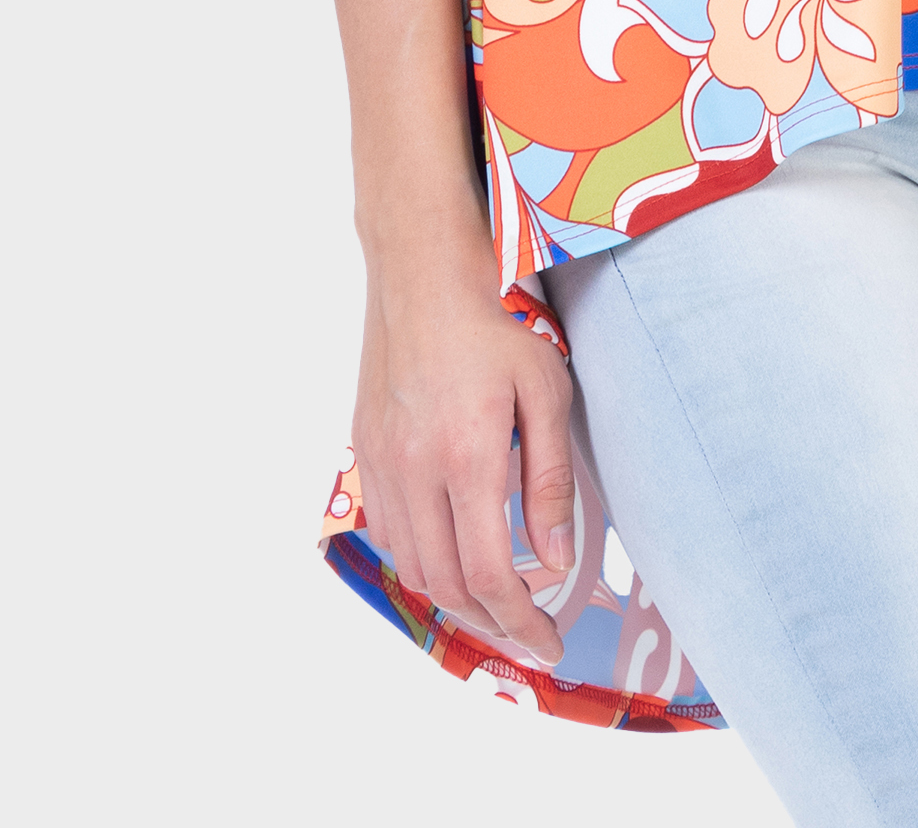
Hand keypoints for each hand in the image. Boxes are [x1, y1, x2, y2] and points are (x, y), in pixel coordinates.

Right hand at [348, 250, 578, 667]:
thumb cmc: (494, 324)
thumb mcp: (545, 390)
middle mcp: (415, 471)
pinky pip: (388, 533)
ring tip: (495, 602)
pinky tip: (451, 552)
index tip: (548, 641)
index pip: (490, 575)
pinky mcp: (363, 455)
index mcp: (467, 457)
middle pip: (447, 586)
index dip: (521, 622)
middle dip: (491, 623)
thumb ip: (550, 479)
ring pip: (412, 566)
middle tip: (529, 631)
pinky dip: (419, 560)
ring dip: (453, 598)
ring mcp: (381, 466)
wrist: (422, 277)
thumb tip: (554, 559)